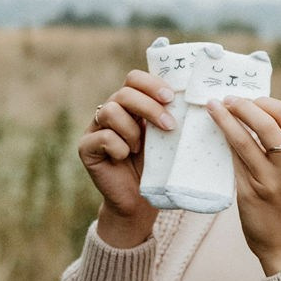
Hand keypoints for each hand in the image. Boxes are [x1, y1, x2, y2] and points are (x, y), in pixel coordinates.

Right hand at [79, 70, 176, 246]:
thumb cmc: (157, 168)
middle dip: (149, 107)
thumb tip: (195, 96)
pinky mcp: (86, 147)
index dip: (151, 84)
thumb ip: (171, 116)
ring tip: (139, 149)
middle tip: (169, 126)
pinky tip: (124, 158)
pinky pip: (103, 137)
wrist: (139, 202)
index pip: (134, 79)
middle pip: (124, 93)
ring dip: (132, 130)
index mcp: (130, 105)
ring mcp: (95, 128)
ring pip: (110, 111)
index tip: (171, 98)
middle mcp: (110, 112)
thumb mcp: (167, 138)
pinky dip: (119, 147)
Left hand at [206, 96, 280, 274]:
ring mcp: (270, 180)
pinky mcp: (250, 193)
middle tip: (228, 99)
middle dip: (244, 105)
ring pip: (244, 140)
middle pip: (267, 122)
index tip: (250, 98)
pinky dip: (224, 143)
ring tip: (213, 107)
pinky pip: (234, 161)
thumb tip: (256, 119)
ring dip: (226, 119)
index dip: (266, 101)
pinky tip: (215, 134)